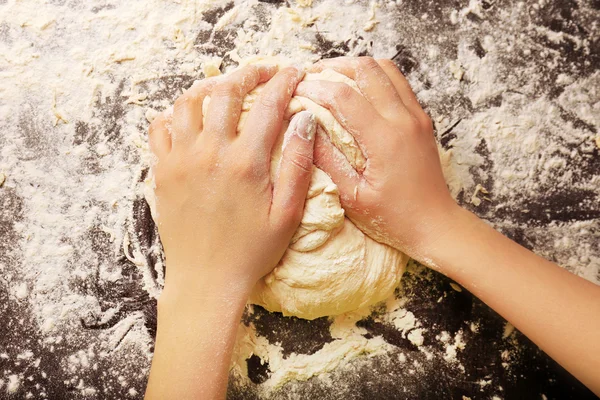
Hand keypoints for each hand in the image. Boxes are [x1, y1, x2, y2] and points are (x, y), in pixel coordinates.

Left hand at [148, 64, 315, 295]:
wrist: (206, 281)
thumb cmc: (252, 252)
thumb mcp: (288, 214)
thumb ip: (298, 164)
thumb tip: (305, 120)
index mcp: (247, 162)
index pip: (269, 104)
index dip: (284, 82)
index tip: (293, 72)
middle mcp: (211, 152)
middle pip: (226, 91)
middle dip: (248, 73)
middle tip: (263, 73)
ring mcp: (181, 160)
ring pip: (188, 102)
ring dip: (208, 88)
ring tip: (223, 89)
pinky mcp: (162, 172)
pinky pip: (160, 128)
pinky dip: (174, 115)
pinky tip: (188, 119)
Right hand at [295, 56, 457, 258]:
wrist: (435, 224)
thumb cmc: (393, 218)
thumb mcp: (352, 196)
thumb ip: (327, 161)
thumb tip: (304, 130)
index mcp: (385, 139)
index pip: (344, 96)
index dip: (316, 88)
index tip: (296, 90)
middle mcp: (404, 120)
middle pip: (367, 69)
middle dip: (335, 67)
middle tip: (312, 76)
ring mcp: (416, 116)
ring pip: (386, 69)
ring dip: (357, 67)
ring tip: (333, 77)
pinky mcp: (422, 120)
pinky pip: (398, 83)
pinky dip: (375, 78)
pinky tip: (358, 90)